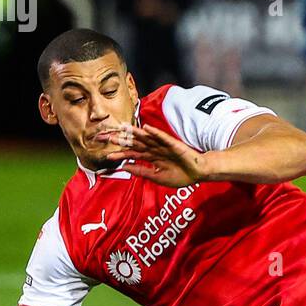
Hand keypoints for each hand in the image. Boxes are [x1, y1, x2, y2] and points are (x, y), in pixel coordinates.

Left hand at [99, 123, 213, 186]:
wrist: (198, 174)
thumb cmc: (180, 176)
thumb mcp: (157, 177)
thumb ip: (141, 171)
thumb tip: (124, 167)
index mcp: (151, 157)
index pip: (133, 153)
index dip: (121, 154)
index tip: (108, 155)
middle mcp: (155, 149)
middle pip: (136, 143)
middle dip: (122, 140)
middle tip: (107, 137)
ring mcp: (164, 146)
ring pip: (146, 138)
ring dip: (135, 133)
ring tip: (123, 128)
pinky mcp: (174, 144)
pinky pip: (163, 138)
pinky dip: (155, 133)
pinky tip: (147, 128)